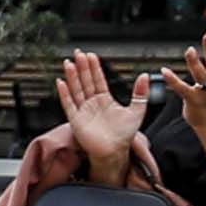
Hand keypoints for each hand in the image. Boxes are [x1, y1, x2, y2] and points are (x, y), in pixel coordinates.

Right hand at [53, 52, 141, 175]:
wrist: (115, 152)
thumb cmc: (125, 135)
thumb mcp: (137, 111)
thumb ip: (140, 93)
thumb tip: (145, 76)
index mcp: (105, 100)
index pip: (98, 80)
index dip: (95, 68)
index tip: (91, 55)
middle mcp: (92, 103)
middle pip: (85, 81)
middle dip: (82, 67)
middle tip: (78, 53)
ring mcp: (83, 111)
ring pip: (76, 89)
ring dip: (72, 76)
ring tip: (68, 63)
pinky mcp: (76, 120)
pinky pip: (69, 104)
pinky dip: (64, 93)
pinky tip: (61, 82)